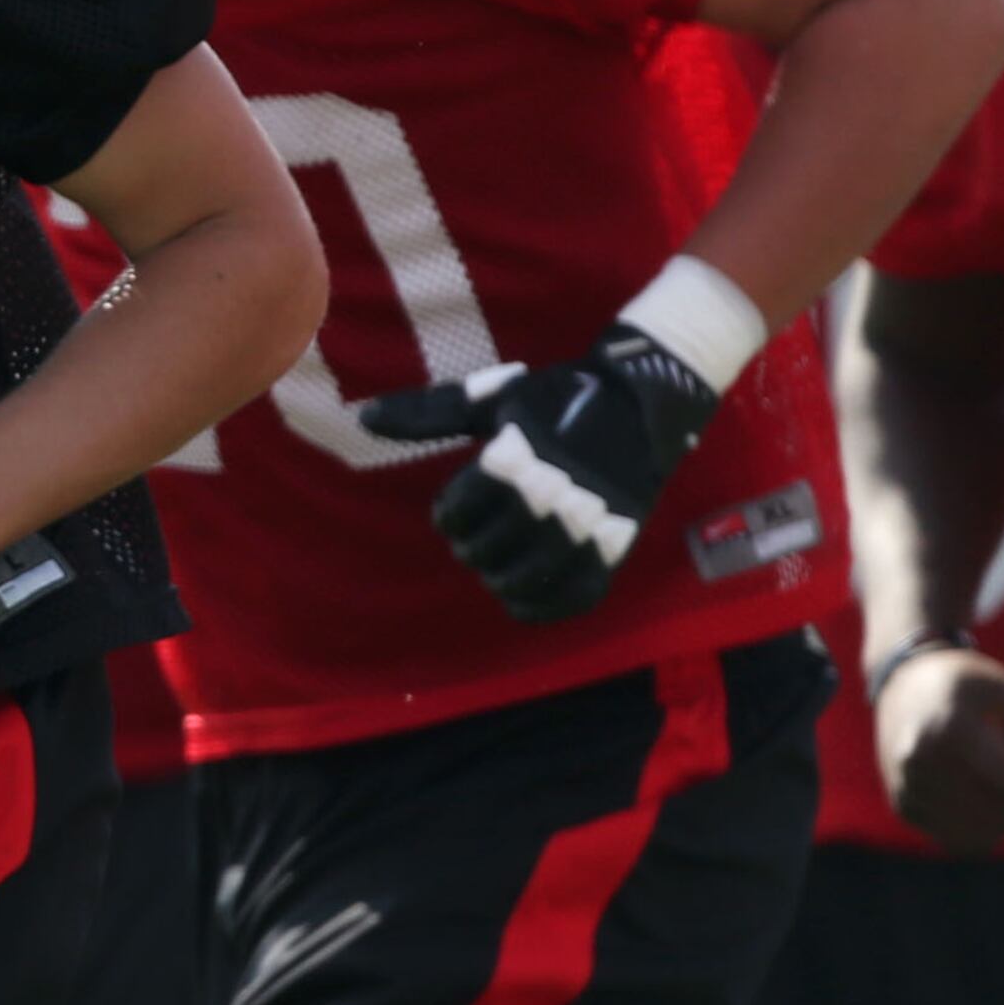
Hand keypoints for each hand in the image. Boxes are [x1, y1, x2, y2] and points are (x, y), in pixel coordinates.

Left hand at [356, 326, 720, 623]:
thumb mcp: (492, 398)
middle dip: (471, 548)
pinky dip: (541, 607)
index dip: (448, 517)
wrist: (641, 403)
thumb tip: (361, 418)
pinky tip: (523, 595)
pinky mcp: (615, 549)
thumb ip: (426, 412)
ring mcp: (588, 527)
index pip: (457, 513)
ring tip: (496, 567)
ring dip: (498, 580)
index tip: (456, 511)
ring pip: (523, 579)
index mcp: (515, 458)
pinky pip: (571, 599)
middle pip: (485, 550)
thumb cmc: (557, 397)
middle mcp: (551, 496)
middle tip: (474, 540)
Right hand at [874, 642, 1003, 856]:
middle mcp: (920, 759)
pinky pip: (959, 838)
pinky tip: (965, 786)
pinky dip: (974, 820)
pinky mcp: (904, 806)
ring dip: (996, 811)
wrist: (907, 680)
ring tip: (982, 771)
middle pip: (1000, 812)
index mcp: (952, 726)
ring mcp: (908, 786)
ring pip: (981, 834)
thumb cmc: (975, 689)